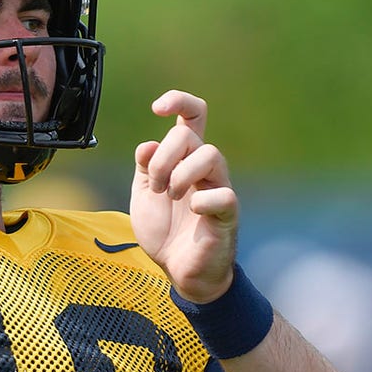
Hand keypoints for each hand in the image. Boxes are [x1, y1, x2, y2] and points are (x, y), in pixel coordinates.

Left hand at [130, 90, 237, 302]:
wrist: (177, 270)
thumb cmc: (166, 231)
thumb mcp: (144, 194)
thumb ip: (145, 167)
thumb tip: (148, 144)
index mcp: (184, 159)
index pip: (193, 116)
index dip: (179, 101)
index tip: (157, 108)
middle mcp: (204, 169)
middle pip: (190, 136)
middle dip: (164, 157)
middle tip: (155, 185)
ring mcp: (218, 189)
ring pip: (211, 155)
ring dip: (181, 174)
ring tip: (170, 196)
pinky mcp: (227, 213)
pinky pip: (223, 194)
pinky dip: (201, 200)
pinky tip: (191, 211)